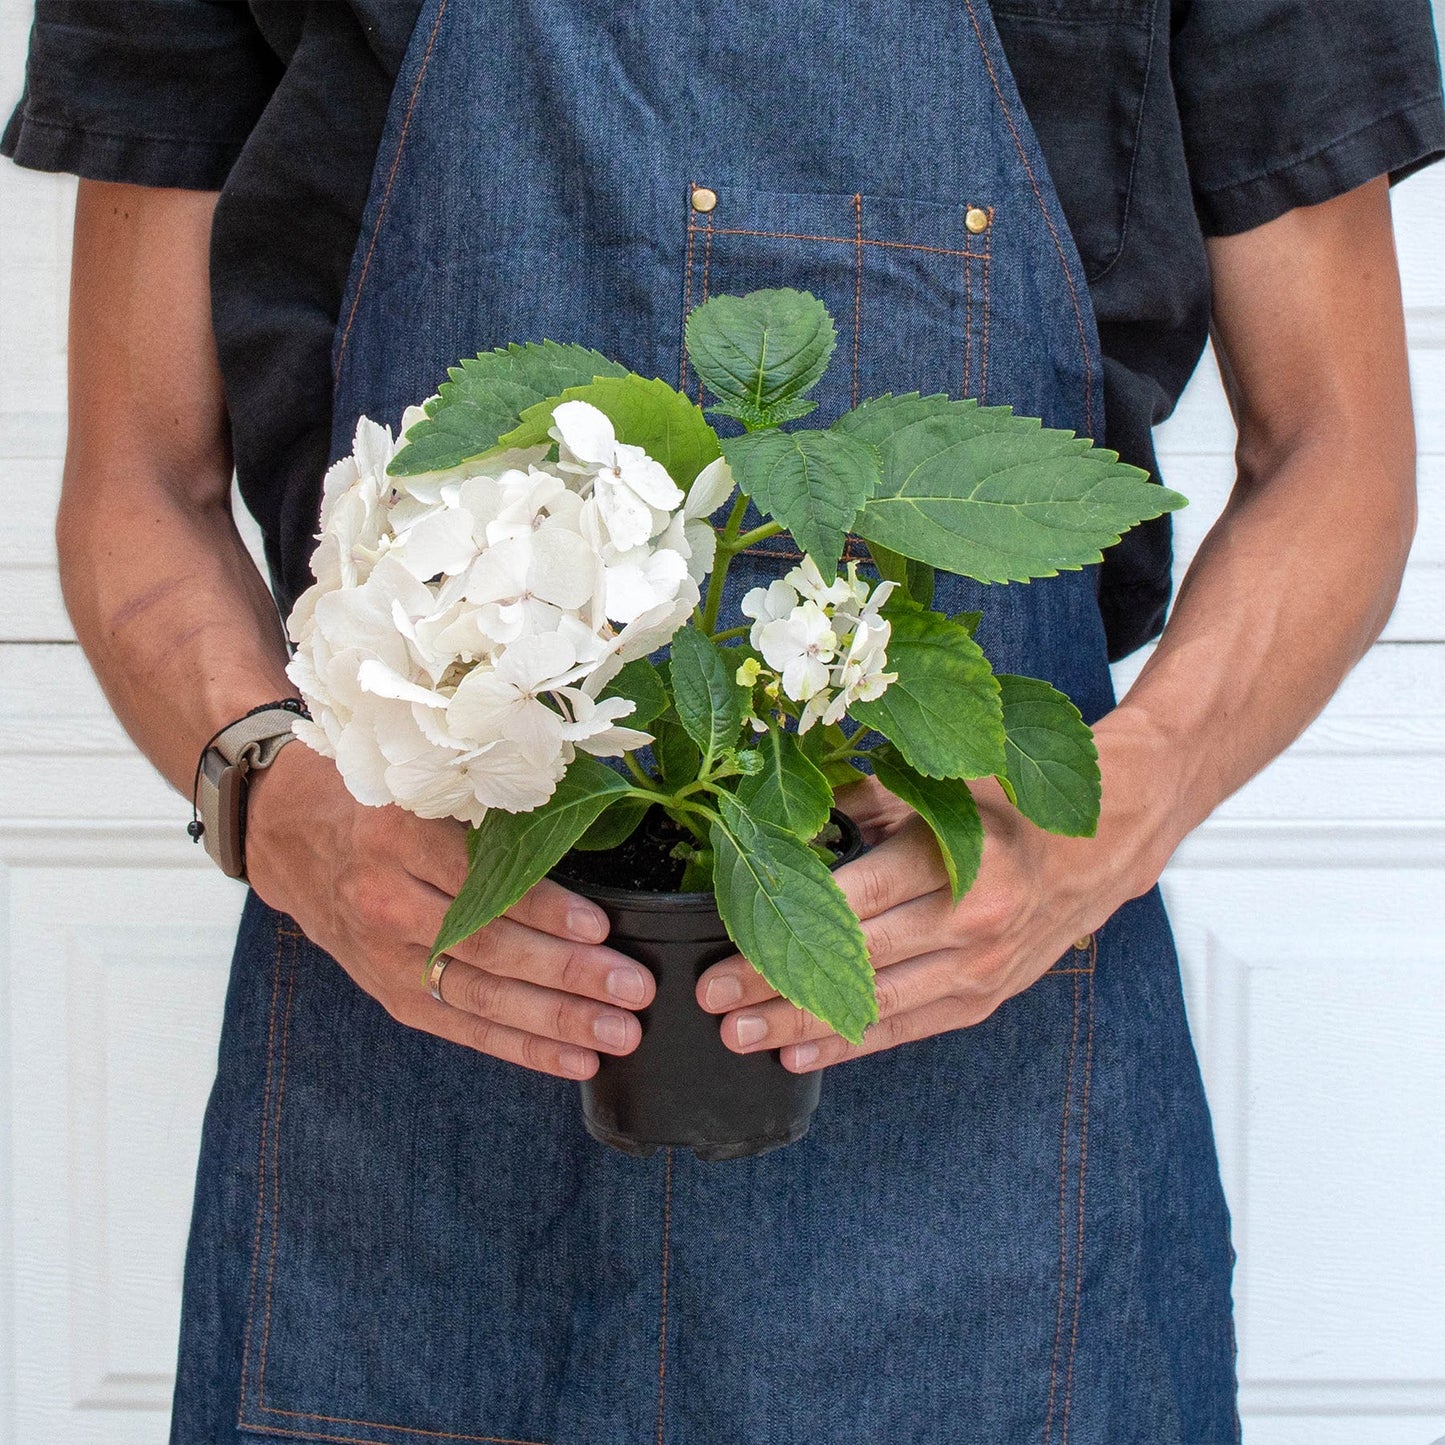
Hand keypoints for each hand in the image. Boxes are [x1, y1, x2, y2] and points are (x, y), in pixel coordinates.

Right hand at [244, 743, 654, 1079]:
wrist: (286, 831)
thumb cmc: (372, 795)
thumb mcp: (421, 782)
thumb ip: (487, 809)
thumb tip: (586, 820)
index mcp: (398, 838)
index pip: (482, 884)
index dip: (544, 910)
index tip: (601, 927)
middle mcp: (386, 902)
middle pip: (489, 948)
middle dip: (569, 976)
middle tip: (633, 990)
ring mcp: (385, 958)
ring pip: (479, 998)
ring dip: (556, 1022)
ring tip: (618, 1034)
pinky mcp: (389, 993)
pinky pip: (462, 1028)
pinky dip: (520, 1047)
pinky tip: (573, 1059)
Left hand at [697, 725, 1170, 1069]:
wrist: (1106, 842)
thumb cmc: (1012, 802)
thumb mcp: (940, 781)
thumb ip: (861, 803)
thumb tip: (784, 823)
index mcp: (956, 857)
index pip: (849, 906)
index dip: (779, 936)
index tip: (721, 956)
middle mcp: (971, 920)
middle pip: (854, 964)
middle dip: (775, 989)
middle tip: (712, 1006)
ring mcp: (982, 967)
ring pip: (877, 1007)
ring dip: (803, 1026)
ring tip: (741, 1039)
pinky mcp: (988, 997)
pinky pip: (910, 1028)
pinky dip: (854, 1044)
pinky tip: (802, 1055)